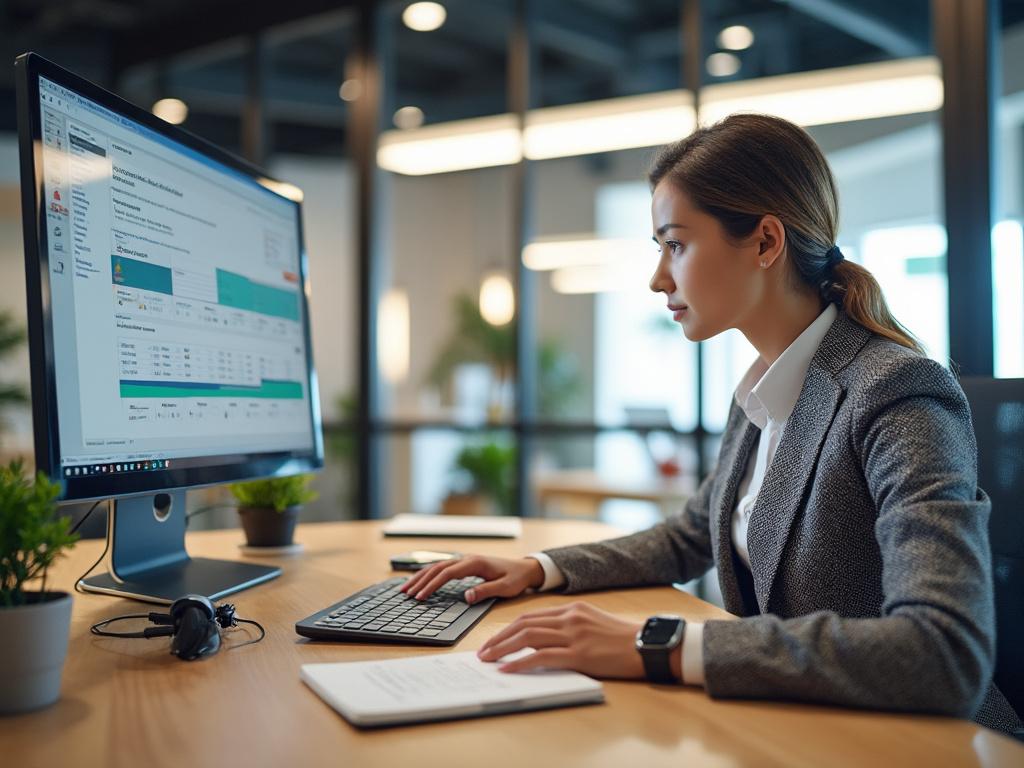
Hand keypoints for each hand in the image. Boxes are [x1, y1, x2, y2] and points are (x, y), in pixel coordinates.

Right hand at [398, 554, 544, 603]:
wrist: (525, 568)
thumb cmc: (516, 578)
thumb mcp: (505, 588)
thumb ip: (486, 591)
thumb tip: (466, 597)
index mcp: (475, 563)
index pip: (447, 573)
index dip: (432, 585)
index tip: (421, 597)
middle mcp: (468, 559)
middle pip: (437, 567)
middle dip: (420, 581)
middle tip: (406, 594)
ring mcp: (465, 560)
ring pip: (438, 566)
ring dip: (421, 576)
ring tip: (406, 588)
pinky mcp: (466, 565)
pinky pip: (443, 568)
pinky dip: (429, 574)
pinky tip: (420, 581)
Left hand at [476, 601, 644, 678]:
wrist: (647, 646)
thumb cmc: (622, 639)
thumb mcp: (593, 623)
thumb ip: (569, 627)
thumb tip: (543, 641)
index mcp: (572, 609)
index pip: (531, 616)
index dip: (509, 628)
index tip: (495, 639)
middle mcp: (570, 618)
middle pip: (524, 624)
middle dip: (499, 638)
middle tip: (483, 651)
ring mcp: (574, 635)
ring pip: (528, 637)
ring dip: (503, 648)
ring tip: (489, 659)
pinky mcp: (579, 654)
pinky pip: (542, 657)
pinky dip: (521, 662)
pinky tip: (509, 668)